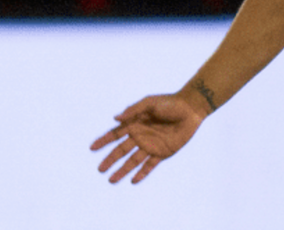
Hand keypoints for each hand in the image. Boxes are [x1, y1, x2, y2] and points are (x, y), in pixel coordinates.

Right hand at [90, 93, 205, 183]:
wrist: (191, 109)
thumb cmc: (170, 103)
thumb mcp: (150, 103)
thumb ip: (133, 110)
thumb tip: (115, 118)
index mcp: (135, 124)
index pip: (116, 134)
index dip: (104, 140)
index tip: (92, 148)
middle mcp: (140, 136)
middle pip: (121, 151)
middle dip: (110, 160)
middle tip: (100, 169)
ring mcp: (151, 145)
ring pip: (133, 161)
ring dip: (123, 171)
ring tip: (112, 180)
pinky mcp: (163, 152)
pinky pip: (150, 165)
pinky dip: (142, 173)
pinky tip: (134, 181)